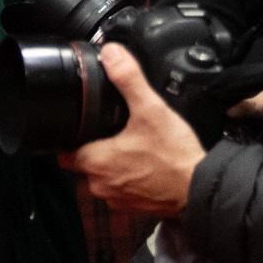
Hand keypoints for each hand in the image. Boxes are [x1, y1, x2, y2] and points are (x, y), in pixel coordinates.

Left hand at [70, 44, 206, 220]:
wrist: (199, 187)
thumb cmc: (174, 154)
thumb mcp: (150, 108)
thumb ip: (127, 78)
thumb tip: (111, 53)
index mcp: (95, 161)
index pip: (63, 153)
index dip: (69, 139)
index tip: (80, 128)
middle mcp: (100, 184)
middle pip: (82, 165)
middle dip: (92, 150)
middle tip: (110, 133)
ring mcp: (115, 199)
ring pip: (101, 179)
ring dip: (110, 166)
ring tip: (129, 148)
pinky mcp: (132, 208)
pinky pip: (119, 192)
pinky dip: (126, 180)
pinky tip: (143, 166)